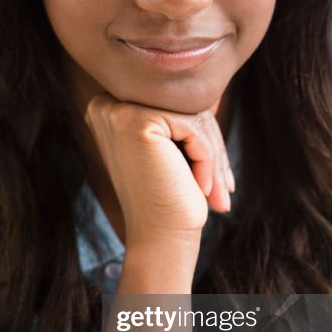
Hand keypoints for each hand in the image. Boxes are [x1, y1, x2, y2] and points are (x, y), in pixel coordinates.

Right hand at [83, 95, 234, 245]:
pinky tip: (203, 189)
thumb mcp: (175, 149)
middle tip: (226, 187)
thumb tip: (215, 92)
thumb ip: (183, 116)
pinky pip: (193, 126)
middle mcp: (105, 105)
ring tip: (221, 193)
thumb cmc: (171, 198)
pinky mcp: (137, 121)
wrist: (160, 238)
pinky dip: (208, 157)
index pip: (171, 105)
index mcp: (108, 109)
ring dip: (214, 155)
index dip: (200, 136)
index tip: (218, 170)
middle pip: (182, 106)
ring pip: (192, 115)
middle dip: (211, 146)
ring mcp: (118, 110)